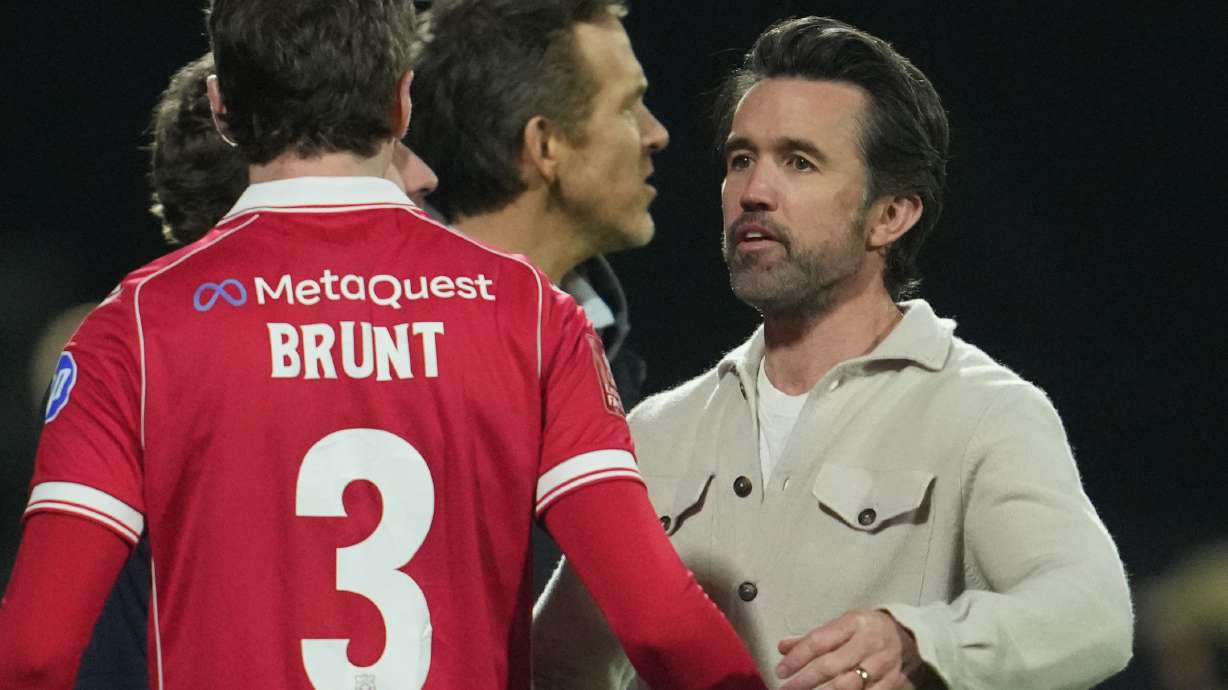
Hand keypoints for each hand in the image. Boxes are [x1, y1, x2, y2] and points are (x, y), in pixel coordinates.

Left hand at [775, 609, 928, 689]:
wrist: (908, 637)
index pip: (819, 641)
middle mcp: (868, 643)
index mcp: (853, 623)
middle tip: (786, 689)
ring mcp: (881, 664)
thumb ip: (812, 638)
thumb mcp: (842, 625)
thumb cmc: (866, 630)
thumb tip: (783, 648)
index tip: (781, 670)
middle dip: (805, 680)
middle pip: (831, 666)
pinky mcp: (891, 682)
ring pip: (848, 685)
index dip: (797, 657)